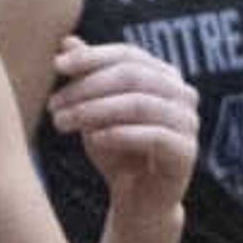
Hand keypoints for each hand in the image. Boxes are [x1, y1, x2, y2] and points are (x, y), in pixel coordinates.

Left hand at [43, 36, 196, 210]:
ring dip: (95, 111)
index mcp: (164, 75)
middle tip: (54, 105)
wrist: (138, 200)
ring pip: (139, 104)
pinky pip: (153, 136)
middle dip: (87, 88)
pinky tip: (93, 139)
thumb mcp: (94, 112)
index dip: (92, 57)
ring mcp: (188, 121)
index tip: (57, 66)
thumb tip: (67, 41)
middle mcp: (182, 93)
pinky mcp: (187, 152)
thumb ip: (87, 77)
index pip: (128, 55)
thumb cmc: (116, 151)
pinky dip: (119, 134)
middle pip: (132, 76)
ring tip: (62, 123)